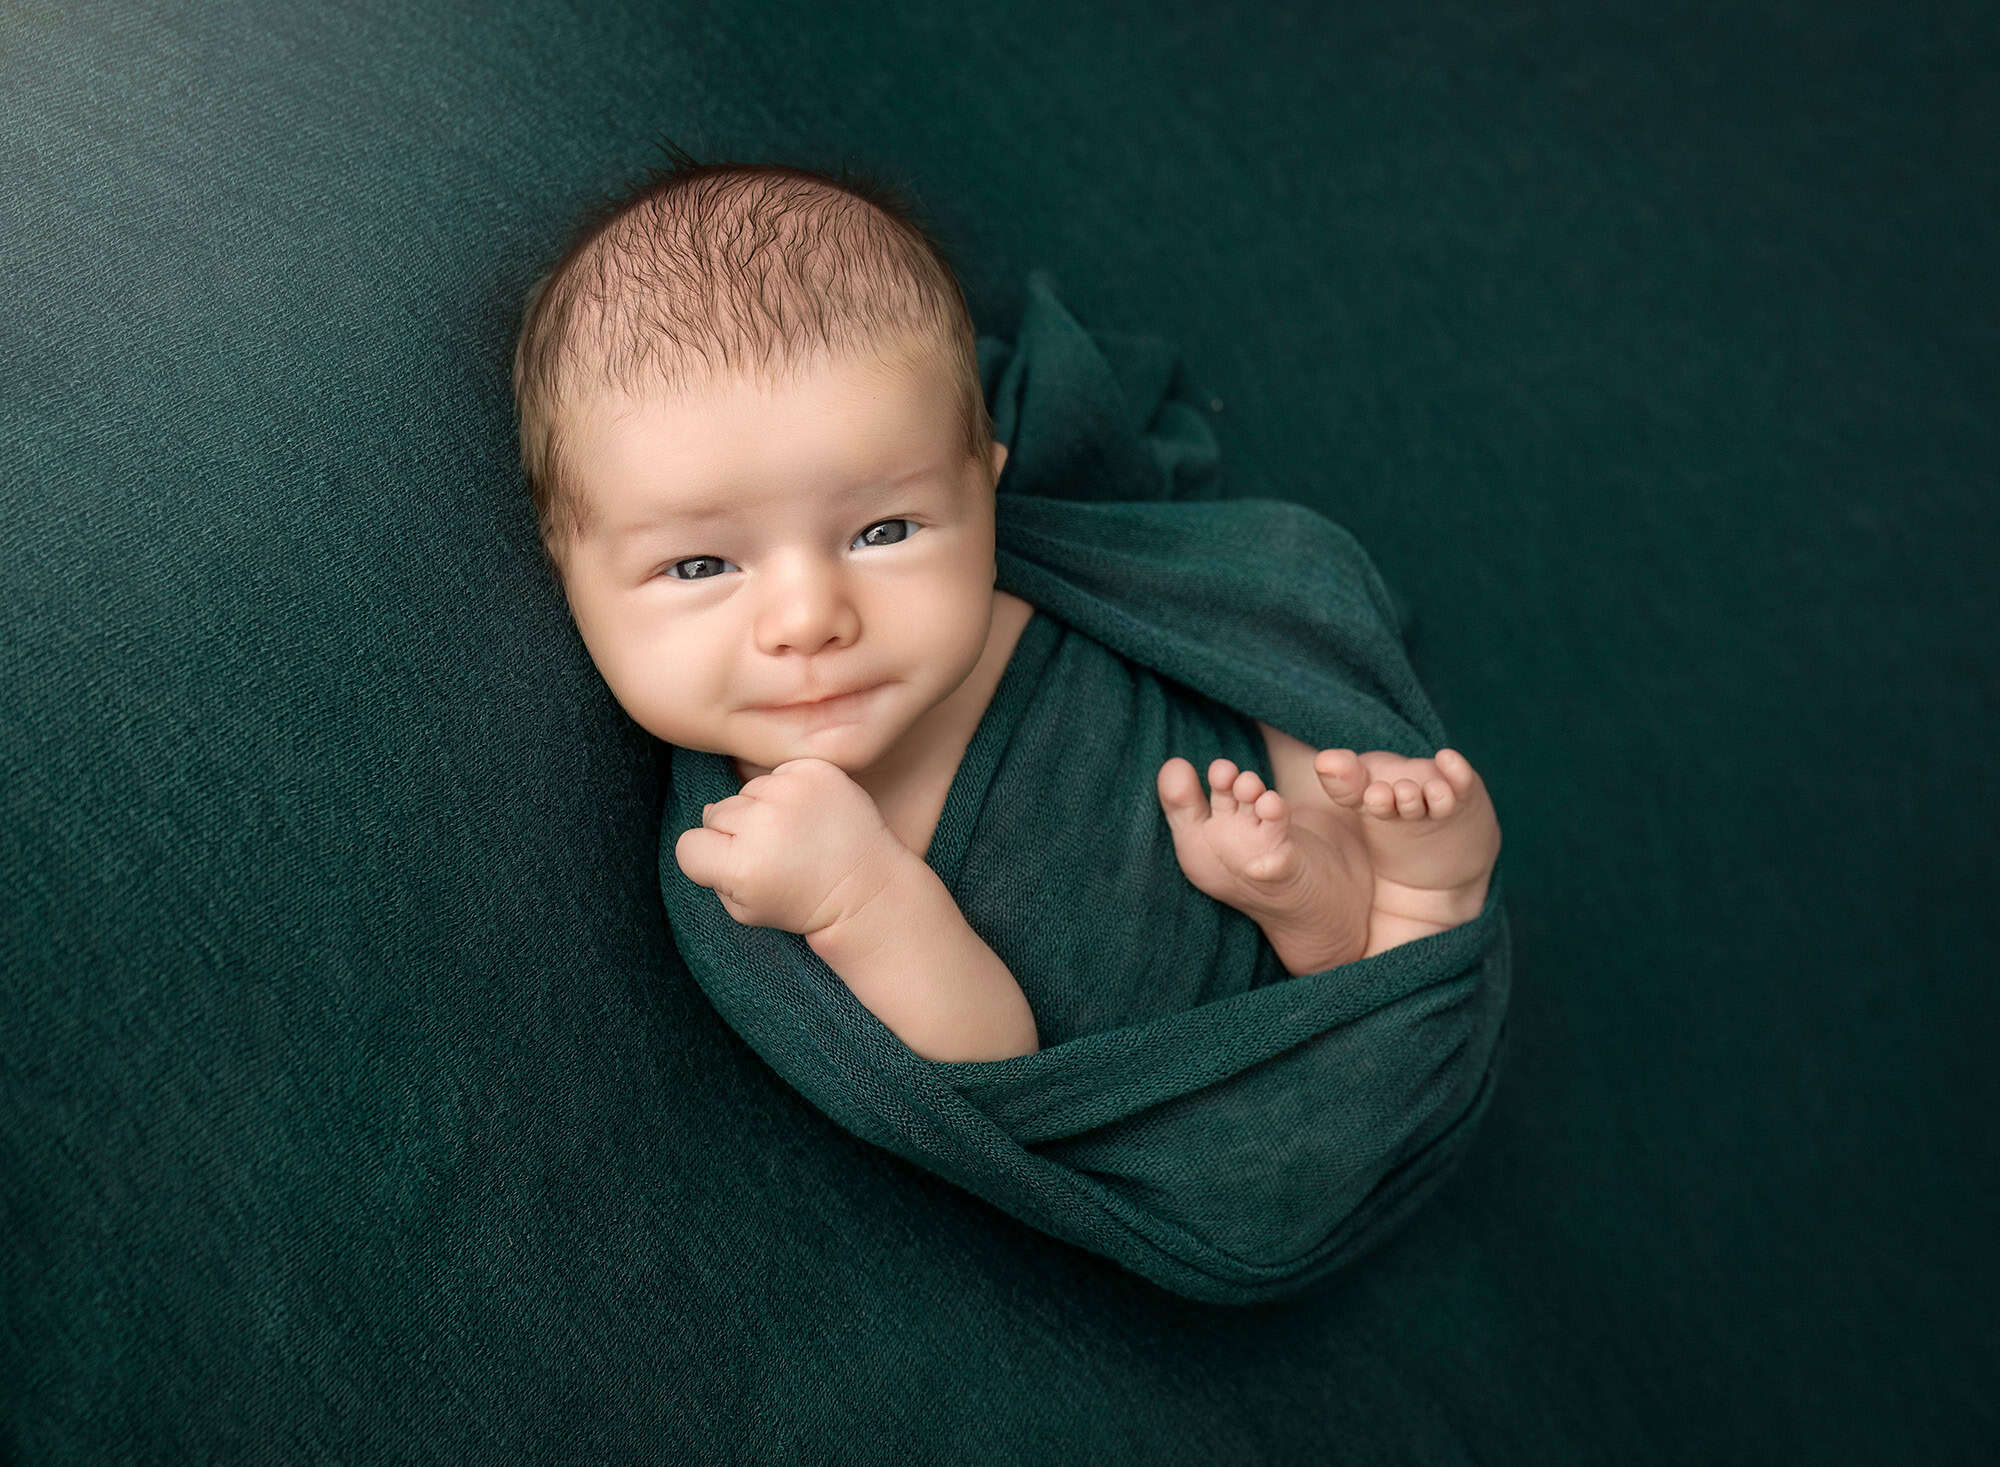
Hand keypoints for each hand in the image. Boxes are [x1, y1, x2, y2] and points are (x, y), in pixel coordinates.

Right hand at [673, 758, 905, 937]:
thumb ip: (713, 867)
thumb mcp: (743, 908)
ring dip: (764, 808)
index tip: (739, 872)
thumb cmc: (801, 903)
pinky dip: (791, 790)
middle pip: (717, 812)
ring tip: (796, 834)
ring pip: (748, 789)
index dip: (710, 860)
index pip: (688, 845)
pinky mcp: (817, 770)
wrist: (864, 890)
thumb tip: (710, 810)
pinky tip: (810, 815)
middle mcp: (766, 822)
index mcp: (743, 865)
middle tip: (775, 855)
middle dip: (738, 833)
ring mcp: (794, 791)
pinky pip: (779, 772)